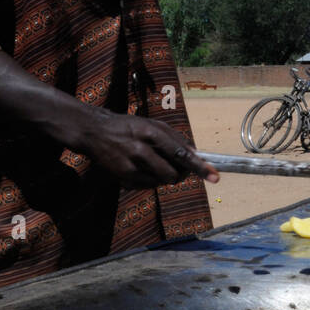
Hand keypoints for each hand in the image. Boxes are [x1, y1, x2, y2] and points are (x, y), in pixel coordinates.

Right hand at [76, 111, 219, 187]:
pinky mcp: (122, 177)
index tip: (214, 177)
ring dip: (166, 177)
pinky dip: (151, 180)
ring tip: (157, 164)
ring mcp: (130, 165)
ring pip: (161, 182)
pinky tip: (142, 168)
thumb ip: (174, 138)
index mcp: (151, 132)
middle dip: (181, 175)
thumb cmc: (128, 126)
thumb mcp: (151, 124)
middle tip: (181, 171)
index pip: (181, 153)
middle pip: (172, 173)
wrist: (94, 132)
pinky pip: (147, 186)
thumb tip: (196, 154)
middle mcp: (140, 149)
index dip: (199, 167)